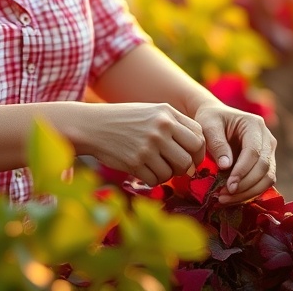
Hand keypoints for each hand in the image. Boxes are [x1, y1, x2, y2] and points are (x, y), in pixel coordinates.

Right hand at [77, 103, 205, 185]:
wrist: (94, 125)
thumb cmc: (126, 120)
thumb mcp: (153, 112)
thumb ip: (176, 126)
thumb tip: (196, 153)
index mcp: (168, 113)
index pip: (199, 137)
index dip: (199, 152)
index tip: (191, 157)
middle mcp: (161, 128)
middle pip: (190, 158)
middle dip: (186, 167)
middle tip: (177, 168)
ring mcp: (148, 145)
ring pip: (174, 172)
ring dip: (168, 175)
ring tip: (157, 168)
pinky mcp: (135, 162)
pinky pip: (156, 180)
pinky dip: (153, 179)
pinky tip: (145, 171)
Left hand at [194, 102, 276, 203]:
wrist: (216, 119)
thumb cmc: (211, 119)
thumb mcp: (208, 126)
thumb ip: (217, 144)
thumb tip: (226, 166)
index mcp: (254, 125)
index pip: (254, 152)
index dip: (243, 171)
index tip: (228, 185)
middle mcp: (267, 139)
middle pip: (264, 168)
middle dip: (245, 185)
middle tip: (223, 196)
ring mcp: (269, 152)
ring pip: (268, 178)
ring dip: (248, 193)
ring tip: (225, 199)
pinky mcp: (265, 165)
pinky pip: (263, 183)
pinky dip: (249, 193)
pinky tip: (231, 198)